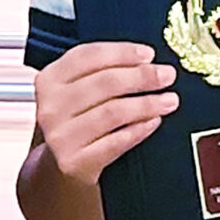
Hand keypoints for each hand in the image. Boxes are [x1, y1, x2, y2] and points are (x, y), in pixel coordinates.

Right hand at [33, 41, 178, 183]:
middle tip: (167, 75)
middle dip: (142, 76)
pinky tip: (153, 122)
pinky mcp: (74, 162)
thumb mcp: (77, 91)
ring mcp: (60, 136)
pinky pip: (115, 142)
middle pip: (104, 83)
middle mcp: (50, 106)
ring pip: (113, 112)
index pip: (88, 56)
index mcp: (49, 79)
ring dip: (147, 104)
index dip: (122, 52)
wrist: (61, 167)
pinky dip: (139, 130)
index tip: (149, 54)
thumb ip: (101, 72)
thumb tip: (146, 60)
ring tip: (169, 100)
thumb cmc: (77, 122)